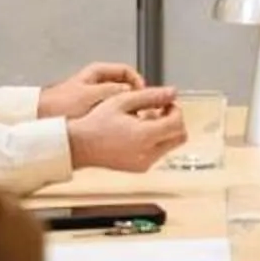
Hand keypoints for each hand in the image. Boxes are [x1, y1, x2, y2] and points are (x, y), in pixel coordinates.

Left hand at [37, 61, 142, 117]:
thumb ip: (113, 91)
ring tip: (128, 119)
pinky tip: (115, 125)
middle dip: (134, 98)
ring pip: (118, 100)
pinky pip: (109, 109)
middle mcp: (97, 81)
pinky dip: (115, 116)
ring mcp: (93, 95)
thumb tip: (133, 92)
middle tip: (140, 109)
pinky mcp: (89, 108)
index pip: (128, 71)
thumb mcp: (91, 95)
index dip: (138, 83)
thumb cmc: (60, 105)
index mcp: (98, 72)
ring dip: (125, 109)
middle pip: (125, 86)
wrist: (40, 117)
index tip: (144, 95)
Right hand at [67, 86, 185, 173]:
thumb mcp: (123, 101)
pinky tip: (139, 130)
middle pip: (180, 137)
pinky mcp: (139, 168)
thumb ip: (151, 95)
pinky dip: (156, 141)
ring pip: (170, 145)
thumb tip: (172, 92)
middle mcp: (147, 153)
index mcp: (145, 136)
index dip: (176, 109)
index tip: (167, 102)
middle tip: (161, 110)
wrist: (79, 145)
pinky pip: (158, 153)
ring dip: (165, 130)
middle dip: (175, 121)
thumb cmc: (95, 123)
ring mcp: (144, 163)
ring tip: (145, 119)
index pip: (177, 123)